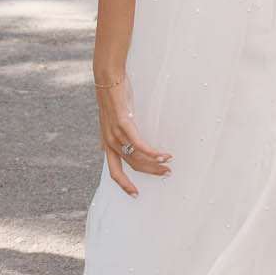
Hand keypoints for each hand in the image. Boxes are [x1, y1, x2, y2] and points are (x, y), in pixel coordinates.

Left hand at [95, 75, 170, 196]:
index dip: (124, 185)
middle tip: (166, 174)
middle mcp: (109, 142)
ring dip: (154, 163)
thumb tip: (130, 140)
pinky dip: (153, 152)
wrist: (107, 80)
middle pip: (131, 166)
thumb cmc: (115, 98)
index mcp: (107, 144)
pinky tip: (164, 155)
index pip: (114, 171)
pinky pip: (140, 144)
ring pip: (136, 157)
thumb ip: (120, 132)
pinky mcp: (123, 124)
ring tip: (169, 165)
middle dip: (149, 172)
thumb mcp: (114, 120)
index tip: (136, 194)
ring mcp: (115, 134)